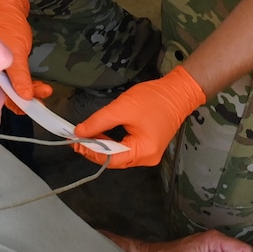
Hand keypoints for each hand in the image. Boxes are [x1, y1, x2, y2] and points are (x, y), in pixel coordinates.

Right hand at [0, 0, 51, 103]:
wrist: (9, 9)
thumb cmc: (7, 28)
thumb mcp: (16, 54)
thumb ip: (20, 77)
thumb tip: (26, 97)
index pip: (2, 97)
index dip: (18, 105)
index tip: (34, 108)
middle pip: (10, 95)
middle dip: (28, 99)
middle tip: (44, 96)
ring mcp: (4, 71)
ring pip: (18, 87)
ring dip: (32, 90)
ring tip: (47, 89)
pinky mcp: (13, 65)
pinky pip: (20, 79)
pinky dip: (30, 83)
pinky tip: (40, 85)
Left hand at [74, 66, 205, 167]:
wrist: (178, 92)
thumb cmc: (152, 99)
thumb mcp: (122, 108)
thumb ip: (98, 122)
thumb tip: (79, 133)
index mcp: (143, 152)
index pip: (110, 159)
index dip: (90, 151)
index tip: (74, 142)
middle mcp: (147, 158)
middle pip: (114, 160)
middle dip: (95, 149)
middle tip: (76, 139)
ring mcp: (149, 154)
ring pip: (119, 156)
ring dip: (102, 146)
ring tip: (86, 136)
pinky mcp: (148, 147)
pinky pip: (126, 150)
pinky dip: (113, 144)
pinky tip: (102, 135)